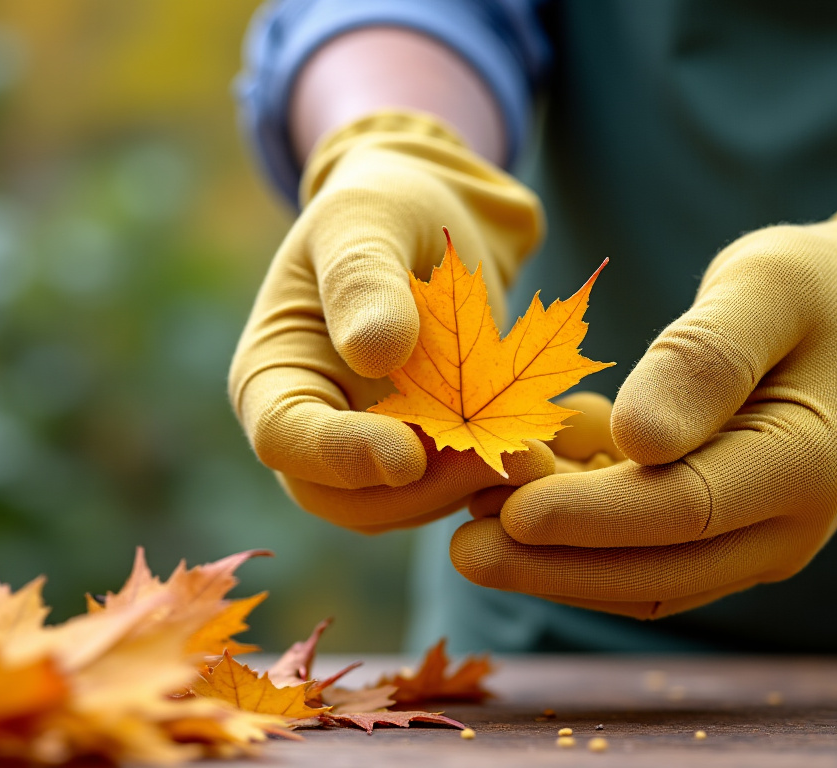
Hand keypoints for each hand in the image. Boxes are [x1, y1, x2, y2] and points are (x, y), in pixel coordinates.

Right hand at [230, 110, 551, 531]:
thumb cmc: (385, 204)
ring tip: (546, 454)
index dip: (342, 457)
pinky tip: (560, 450)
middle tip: (508, 458)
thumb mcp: (366, 222)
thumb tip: (374, 355)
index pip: (286, 438)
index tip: (408, 456)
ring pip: (414, 505)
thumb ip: (363, 282)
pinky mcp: (433, 455)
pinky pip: (462, 488)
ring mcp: (376, 448)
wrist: (439, 214)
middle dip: (430, 488)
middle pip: (352, 498)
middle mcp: (318, 427)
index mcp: (275, 375)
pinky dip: (506, 478)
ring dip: (478, 488)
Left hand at [450, 164, 836, 616]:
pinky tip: (516, 497)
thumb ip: (706, 359)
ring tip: (468, 530)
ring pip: (643, 580)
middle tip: (460, 549)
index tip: (509, 511)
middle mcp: (785, 527)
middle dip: (553, 565)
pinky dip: (578, 538)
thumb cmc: (815, 290)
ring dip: (556, 565)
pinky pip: (644, 556)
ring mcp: (754, 541)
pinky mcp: (721, 536)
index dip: (593, 516)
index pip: (686, 510)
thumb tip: (637, 439)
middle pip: (657, 571)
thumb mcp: (766, 288)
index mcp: (807, 465)